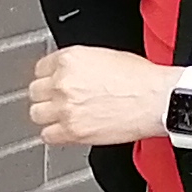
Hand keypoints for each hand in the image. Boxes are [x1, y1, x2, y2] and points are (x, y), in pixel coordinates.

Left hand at [27, 46, 179, 150]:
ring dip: (48, 115)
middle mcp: (63, 82)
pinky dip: (55, 134)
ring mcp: (65, 108)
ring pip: (36, 114)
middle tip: (60, 101)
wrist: (156, 99)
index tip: (55, 83)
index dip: (50, 78)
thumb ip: (79, 65)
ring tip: (63, 117)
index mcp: (70, 59)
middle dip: (47, 96)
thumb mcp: (104, 56)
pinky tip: (66, 130)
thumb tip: (70, 74)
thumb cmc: (141, 78)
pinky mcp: (72, 131)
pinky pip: (47, 135)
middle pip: (35, 91)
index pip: (40, 69)